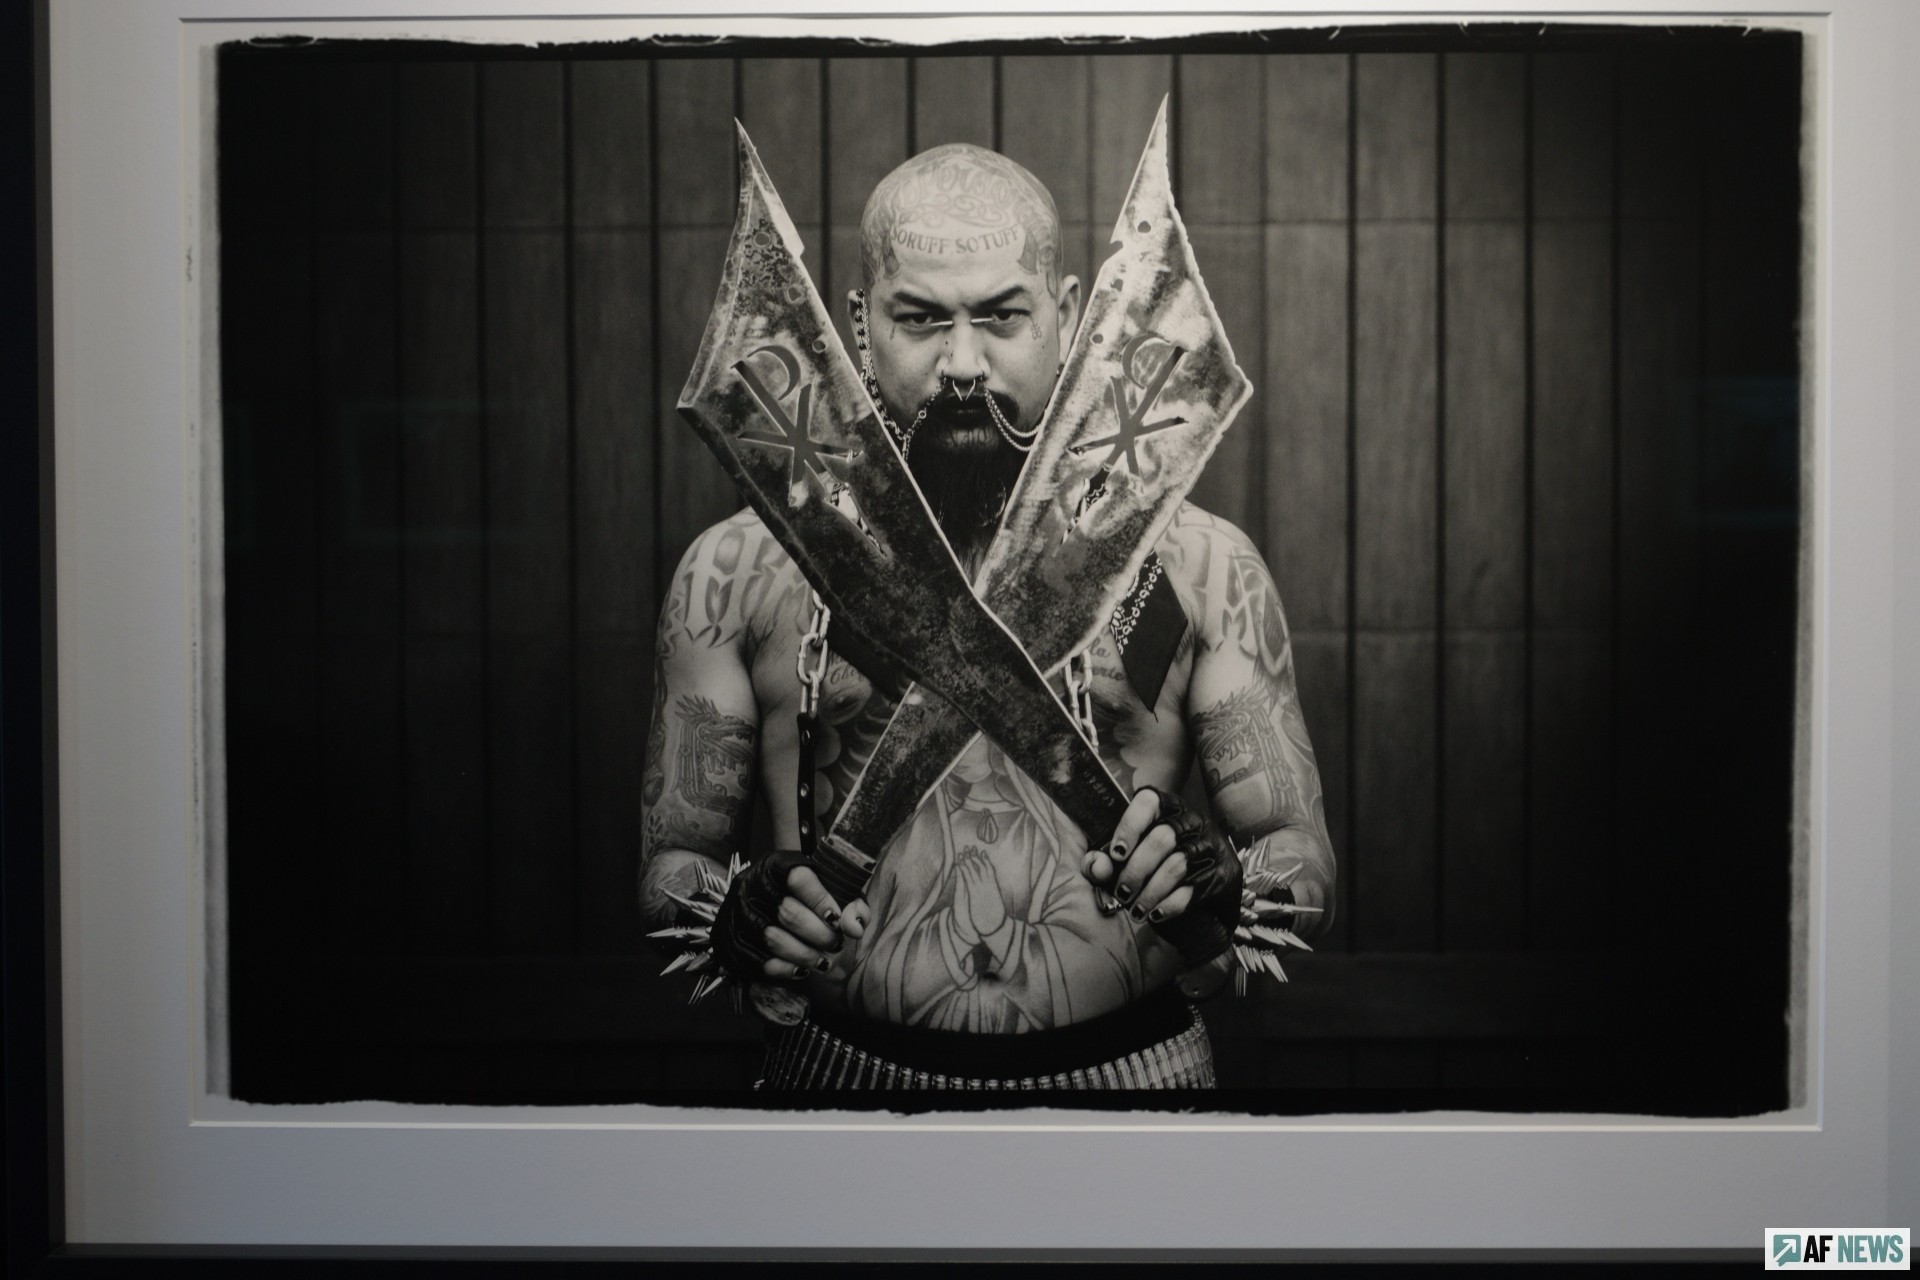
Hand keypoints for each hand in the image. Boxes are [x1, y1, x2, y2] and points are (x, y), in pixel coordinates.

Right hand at [710, 849, 870, 982]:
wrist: (757, 902)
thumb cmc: (803, 896)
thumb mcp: (827, 888)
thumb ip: (850, 903)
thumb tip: (855, 928)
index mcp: (774, 865)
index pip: (798, 878)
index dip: (821, 901)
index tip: (838, 920)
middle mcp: (750, 885)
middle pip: (787, 912)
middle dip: (818, 934)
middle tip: (834, 944)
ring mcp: (736, 913)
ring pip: (773, 939)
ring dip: (804, 955)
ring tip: (823, 961)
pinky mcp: (730, 941)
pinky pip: (758, 961)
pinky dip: (784, 970)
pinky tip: (801, 970)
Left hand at [952, 851, 1007, 944]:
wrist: (995, 926)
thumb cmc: (996, 919)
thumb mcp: (997, 904)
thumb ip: (994, 897)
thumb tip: (994, 895)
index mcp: (995, 888)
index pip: (990, 870)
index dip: (986, 861)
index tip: (983, 853)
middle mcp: (989, 886)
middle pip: (981, 867)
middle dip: (976, 857)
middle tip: (972, 848)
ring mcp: (982, 889)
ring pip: (974, 871)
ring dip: (968, 861)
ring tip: (964, 853)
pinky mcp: (974, 894)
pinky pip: (968, 879)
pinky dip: (964, 870)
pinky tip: (960, 865)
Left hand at [1083, 786, 1240, 968]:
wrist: (1208, 895)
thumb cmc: (1158, 869)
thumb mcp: (1130, 861)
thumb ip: (1106, 862)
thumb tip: (1095, 867)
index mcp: (1169, 807)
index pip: (1149, 801)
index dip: (1130, 826)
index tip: (1116, 853)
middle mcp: (1194, 821)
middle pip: (1163, 838)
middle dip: (1137, 870)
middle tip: (1122, 892)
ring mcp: (1211, 846)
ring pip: (1177, 865)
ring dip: (1150, 892)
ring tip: (1135, 910)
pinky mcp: (1223, 874)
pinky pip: (1193, 889)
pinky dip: (1169, 905)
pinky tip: (1155, 915)